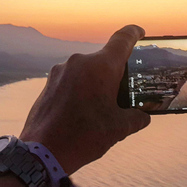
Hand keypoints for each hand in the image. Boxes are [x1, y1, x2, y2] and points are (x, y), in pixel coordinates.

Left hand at [19, 25, 150, 173]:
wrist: (43, 153)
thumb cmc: (83, 137)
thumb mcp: (118, 128)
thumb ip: (136, 117)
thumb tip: (143, 116)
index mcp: (101, 67)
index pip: (122, 39)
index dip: (134, 34)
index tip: (140, 33)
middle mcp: (79, 62)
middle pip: (104, 60)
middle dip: (115, 74)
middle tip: (123, 92)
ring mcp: (60, 72)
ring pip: (86, 72)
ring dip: (96, 85)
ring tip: (101, 108)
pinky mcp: (49, 83)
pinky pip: (71, 81)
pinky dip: (80, 91)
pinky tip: (82, 111)